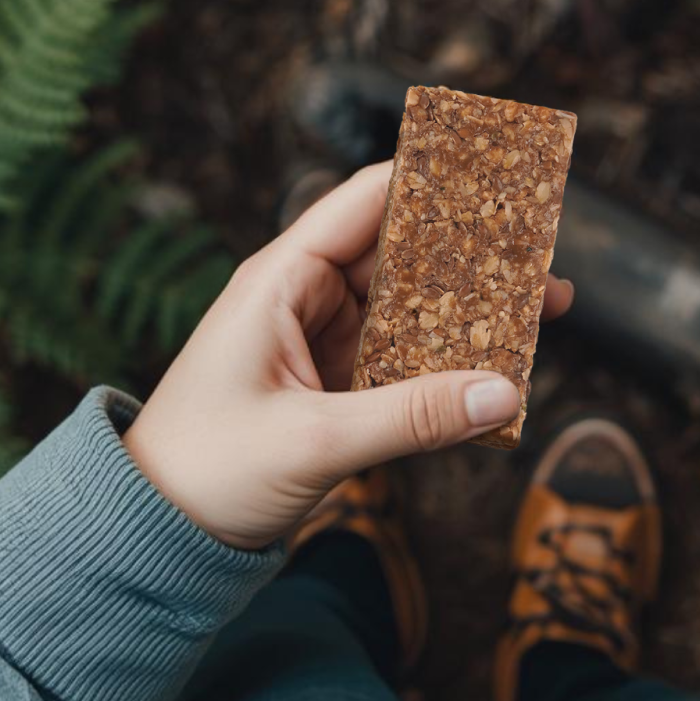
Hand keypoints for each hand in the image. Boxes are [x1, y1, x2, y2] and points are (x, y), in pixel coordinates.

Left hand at [122, 161, 573, 549]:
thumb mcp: (315, 442)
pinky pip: (403, 358)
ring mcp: (321, 342)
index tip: (499, 166)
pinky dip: (447, 359)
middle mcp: (304, 300)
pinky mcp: (333, 386)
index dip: (432, 180)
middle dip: (473, 251)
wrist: (155, 534)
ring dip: (470, 308)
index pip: (366, 202)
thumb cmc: (207, 471)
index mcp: (281, 281)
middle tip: (544, 251)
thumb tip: (503, 392)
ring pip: (411, 308)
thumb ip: (412, 417)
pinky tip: (497, 365)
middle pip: (402, 253)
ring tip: (544, 305)